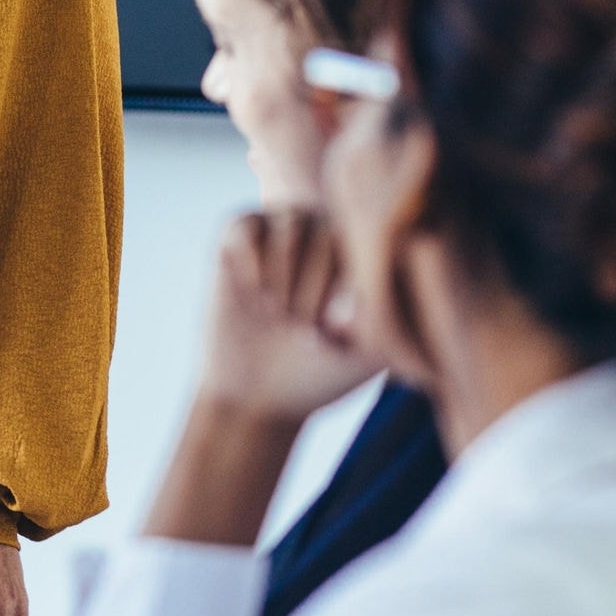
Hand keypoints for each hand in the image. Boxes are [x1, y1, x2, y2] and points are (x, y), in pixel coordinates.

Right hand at [197, 207, 379, 421]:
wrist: (259, 394)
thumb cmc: (319, 372)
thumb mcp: (365, 351)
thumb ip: (380, 313)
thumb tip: (369, 279)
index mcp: (361, 254)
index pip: (369, 242)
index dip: (352, 285)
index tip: (336, 332)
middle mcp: (323, 233)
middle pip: (330, 229)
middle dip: (316, 282)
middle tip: (300, 327)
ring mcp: (278, 231)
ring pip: (291, 221)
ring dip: (285, 270)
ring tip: (277, 312)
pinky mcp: (236, 237)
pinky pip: (245, 225)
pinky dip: (252, 262)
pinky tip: (253, 295)